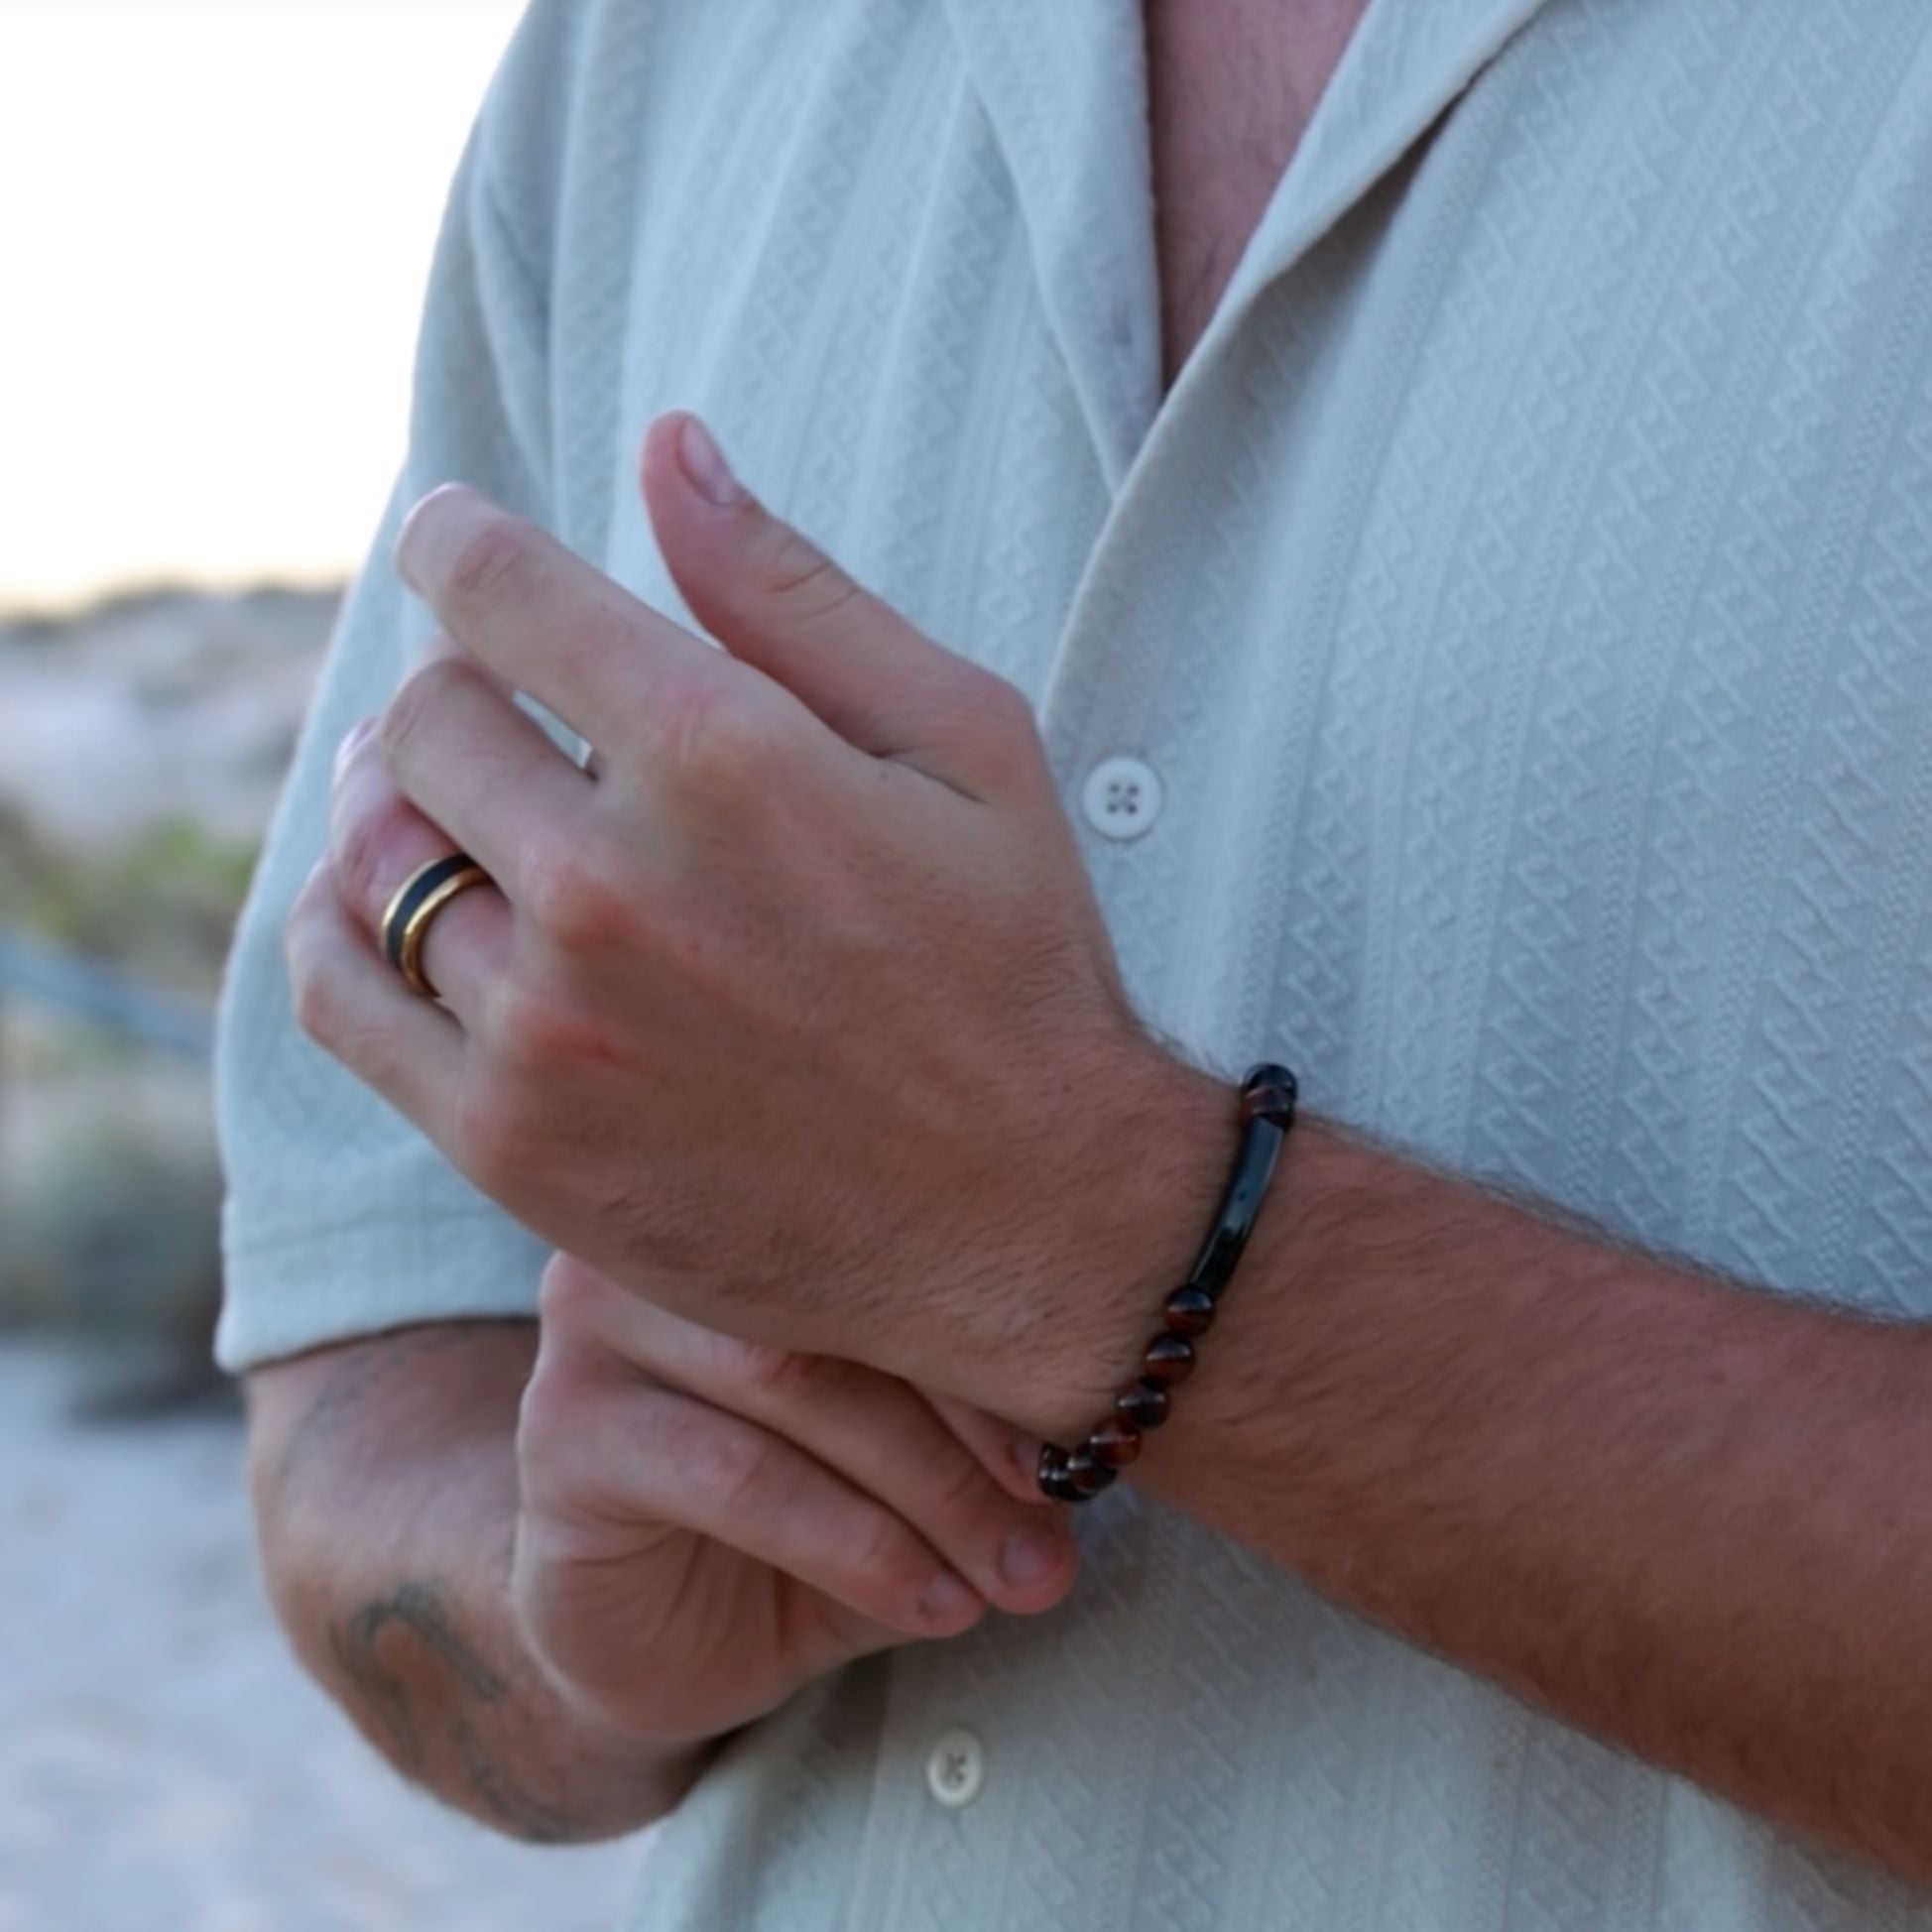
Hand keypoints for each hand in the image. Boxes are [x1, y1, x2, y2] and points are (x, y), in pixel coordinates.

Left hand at [291, 411, 1222, 1438]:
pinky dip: (335, 926)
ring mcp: (548, 1026)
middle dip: (461, 688)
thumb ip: (796, 592)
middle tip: (508, 710)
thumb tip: (665, 443)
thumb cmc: (1014, 966)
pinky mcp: (509, 1141)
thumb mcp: (967, 743)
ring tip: (457, 803)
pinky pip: (337, 992)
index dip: (458, 542)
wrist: (1025, 1219)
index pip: (494, 589)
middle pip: (423, 717)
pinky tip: (393, 909)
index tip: (458, 545)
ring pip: (372, 851)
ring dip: (401, 803)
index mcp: (724, 758)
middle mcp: (611, 885)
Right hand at [514, 1255, 1077, 1748]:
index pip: (898, 1223)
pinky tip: (929, 1604)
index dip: (1002, 1318)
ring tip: (1006, 1578)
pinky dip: (854, 1545)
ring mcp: (601, 1325)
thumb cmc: (808, 1510)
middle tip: (1056, 1529)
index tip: (1094, 1420)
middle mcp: (670, 1235)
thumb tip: (1124, 1425)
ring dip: (926, 1490)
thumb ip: (987, 1416)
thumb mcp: (915, 1450)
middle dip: (969, 1423)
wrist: (660, 1627)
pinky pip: (734, 1474)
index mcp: (761, 1195)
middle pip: (846, 1293)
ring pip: (793, 1377)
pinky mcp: (564, 1434)